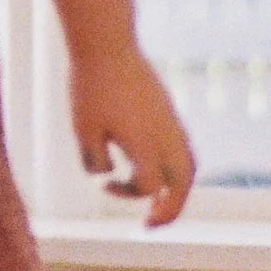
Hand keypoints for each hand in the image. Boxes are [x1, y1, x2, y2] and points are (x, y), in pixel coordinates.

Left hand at [72, 45, 194, 226]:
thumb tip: (107, 174)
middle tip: (152, 224)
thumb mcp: (82, 128)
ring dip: (176, 188)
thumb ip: (94, 160)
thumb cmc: (88, 87)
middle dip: (171, 209)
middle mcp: (165, 135)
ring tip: (159, 201)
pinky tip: (151, 166)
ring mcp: (172, 121)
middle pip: (183, 184)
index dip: (126, 193)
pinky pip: (184, 147)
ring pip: (188, 165)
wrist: (106, 45)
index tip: (104, 184)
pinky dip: (174, 167)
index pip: (148, 186)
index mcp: (144, 142)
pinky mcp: (170, 110)